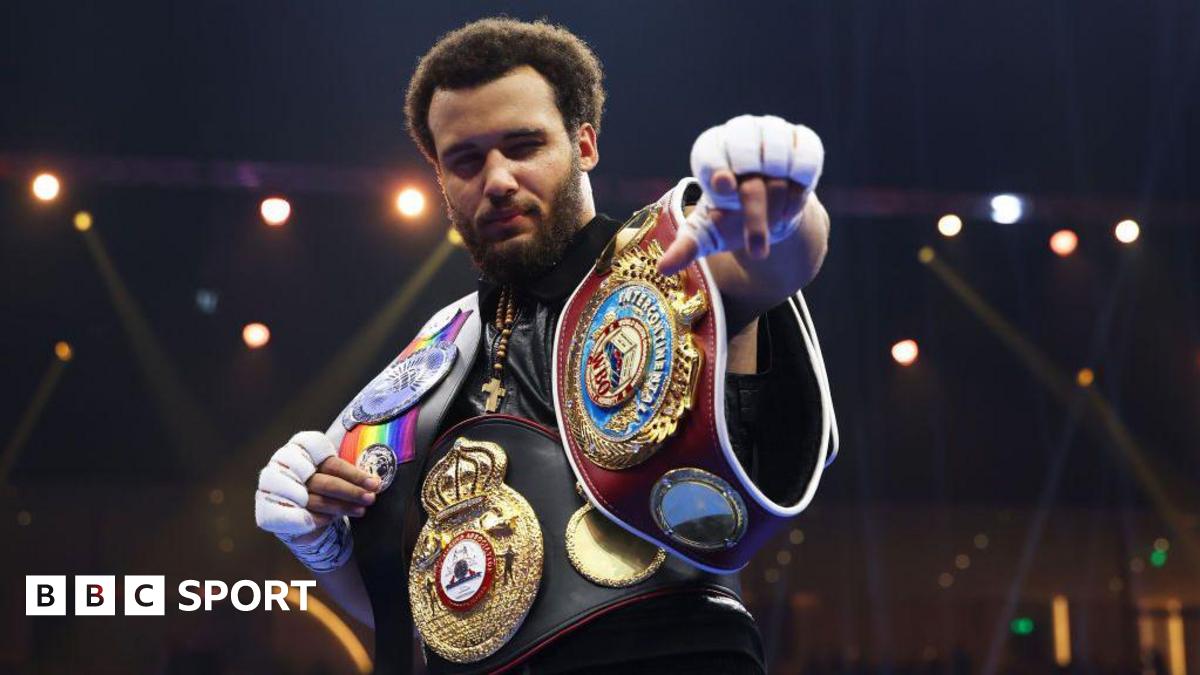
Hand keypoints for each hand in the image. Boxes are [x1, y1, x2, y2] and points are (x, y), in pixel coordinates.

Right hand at [255, 431, 380, 541]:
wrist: (287, 501)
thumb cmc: (315, 479)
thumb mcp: (327, 468)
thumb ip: (344, 471)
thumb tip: (374, 481)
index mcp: (300, 449)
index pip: (331, 462)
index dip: (354, 474)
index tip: (374, 482)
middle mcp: (286, 467)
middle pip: (326, 482)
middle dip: (352, 491)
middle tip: (372, 498)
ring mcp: (278, 489)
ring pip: (318, 501)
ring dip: (343, 507)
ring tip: (362, 510)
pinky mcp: (274, 510)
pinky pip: (305, 517)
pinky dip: (323, 518)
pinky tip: (336, 519)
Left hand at [658, 115, 823, 275]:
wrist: (769, 209)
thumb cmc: (730, 218)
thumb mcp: (706, 232)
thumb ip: (686, 247)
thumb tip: (663, 269)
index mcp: (710, 149)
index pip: (711, 150)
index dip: (717, 165)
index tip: (723, 185)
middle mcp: (740, 134)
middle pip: (747, 163)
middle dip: (754, 209)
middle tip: (756, 249)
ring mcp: (772, 133)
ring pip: (779, 167)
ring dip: (777, 206)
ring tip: (772, 227)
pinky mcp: (801, 141)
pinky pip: (805, 162)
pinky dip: (800, 191)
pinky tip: (790, 210)